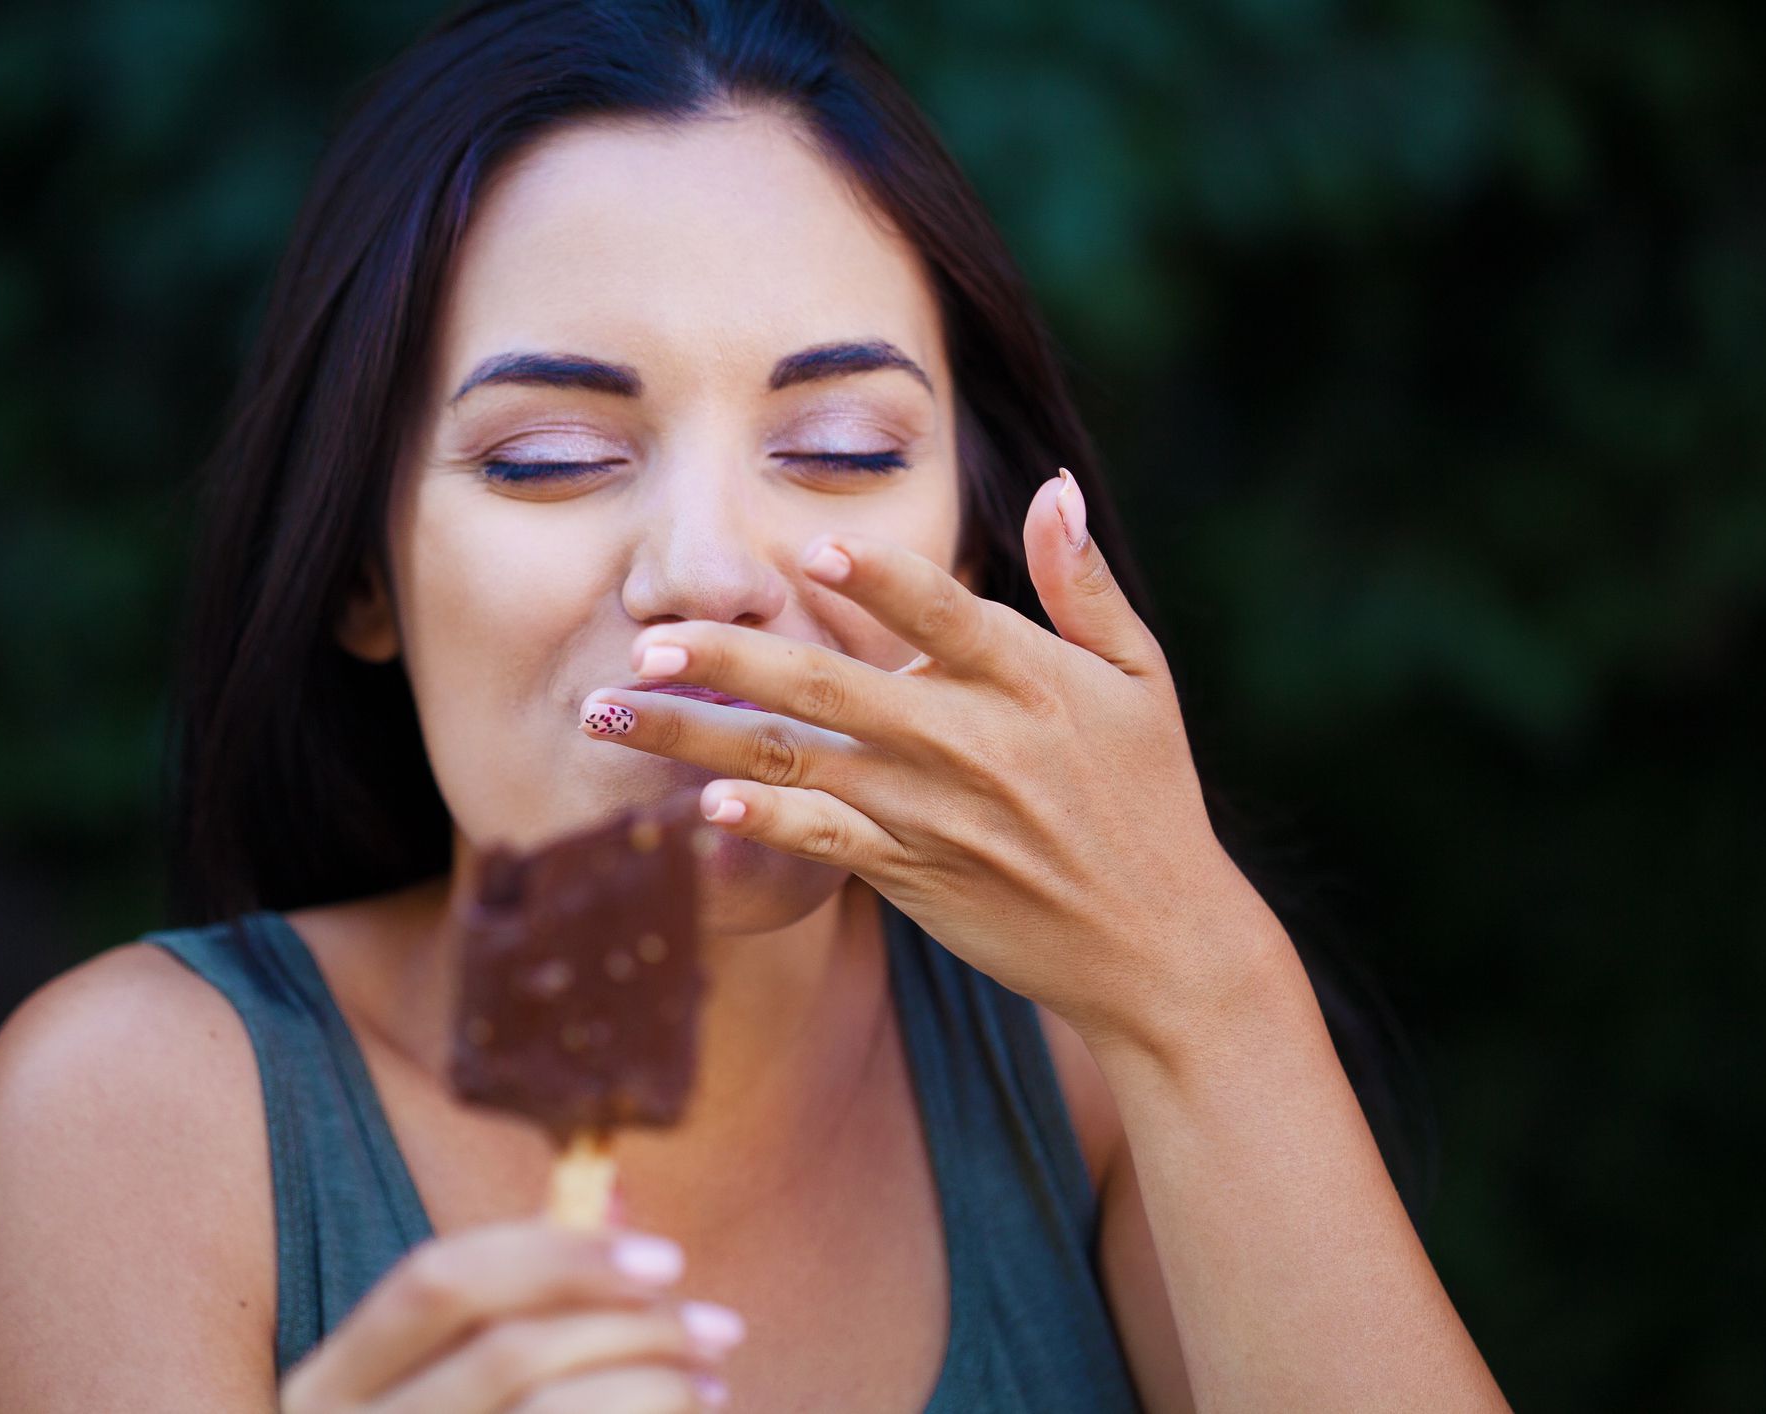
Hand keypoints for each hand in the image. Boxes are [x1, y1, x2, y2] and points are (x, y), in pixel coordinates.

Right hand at [279, 1218, 740, 1412]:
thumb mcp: (455, 1372)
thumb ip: (526, 1295)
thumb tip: (614, 1200)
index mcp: (330, 1382)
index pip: (438, 1281)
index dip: (557, 1255)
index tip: (667, 1257)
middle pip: (506, 1355)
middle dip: (631, 1327)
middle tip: (720, 1327)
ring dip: (651, 1389)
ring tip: (711, 1382)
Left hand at [576, 468, 1283, 1048]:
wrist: (1157, 944)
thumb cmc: (1148, 796)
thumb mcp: (1138, 676)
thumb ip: (1081, 581)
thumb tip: (1053, 486)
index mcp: (1026, 677)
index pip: (945, 614)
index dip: (883, 581)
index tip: (812, 548)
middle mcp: (970, 742)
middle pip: (831, 688)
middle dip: (728, 659)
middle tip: (644, 637)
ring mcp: (932, 813)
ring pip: (795, 763)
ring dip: (693, 737)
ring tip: (607, 713)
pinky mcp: (911, 873)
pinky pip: (822, 844)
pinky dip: (763, 823)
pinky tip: (696, 807)